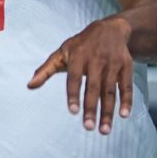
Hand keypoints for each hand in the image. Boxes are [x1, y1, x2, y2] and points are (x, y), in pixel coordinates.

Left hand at [28, 15, 133, 134]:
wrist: (110, 28)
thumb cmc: (81, 45)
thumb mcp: (62, 53)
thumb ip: (46, 70)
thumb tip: (29, 85)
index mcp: (77, 56)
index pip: (74, 77)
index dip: (73, 94)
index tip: (73, 111)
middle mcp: (96, 59)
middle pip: (93, 87)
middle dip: (91, 108)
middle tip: (88, 127)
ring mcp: (112, 63)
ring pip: (110, 90)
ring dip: (108, 111)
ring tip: (104, 130)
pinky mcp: (126, 66)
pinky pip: (127, 86)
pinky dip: (127, 100)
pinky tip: (124, 115)